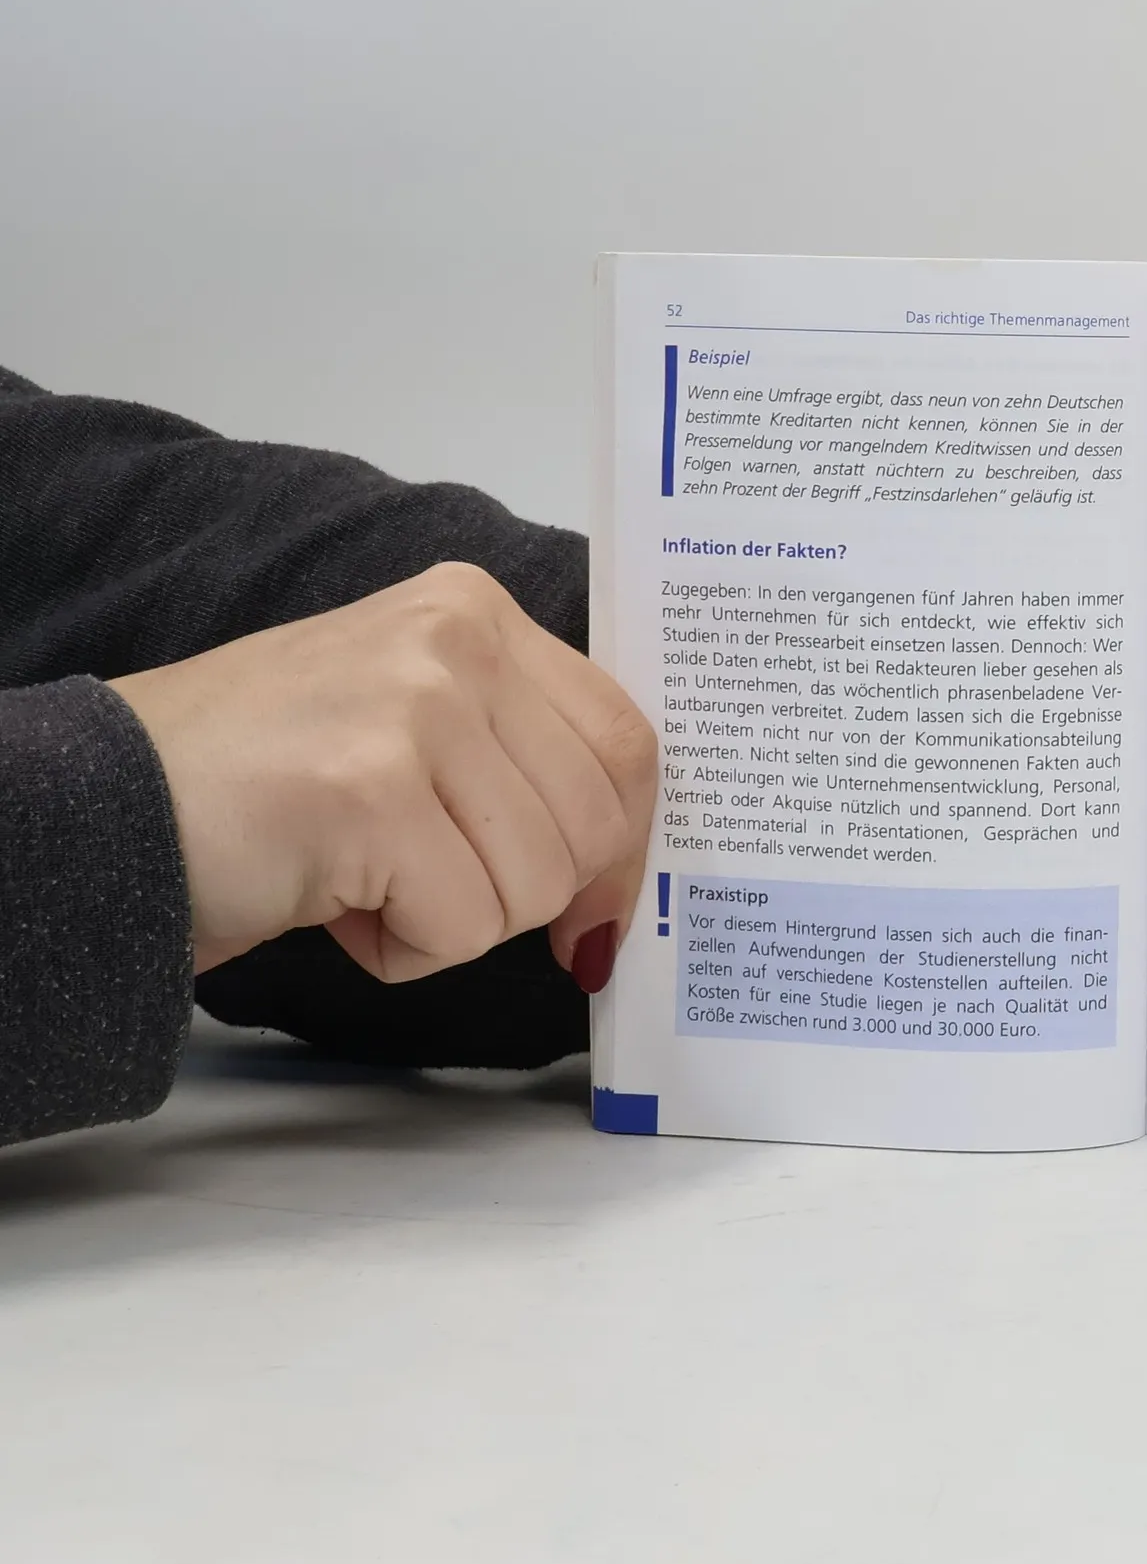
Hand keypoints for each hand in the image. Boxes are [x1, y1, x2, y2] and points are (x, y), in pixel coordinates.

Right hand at [109, 563, 655, 987]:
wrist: (104, 808)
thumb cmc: (264, 784)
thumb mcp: (416, 727)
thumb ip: (520, 763)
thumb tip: (617, 883)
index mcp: (475, 611)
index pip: (626, 740)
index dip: (624, 846)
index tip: (592, 910)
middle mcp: (455, 639)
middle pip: (595, 822)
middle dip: (528, 894)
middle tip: (436, 887)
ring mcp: (414, 707)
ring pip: (537, 883)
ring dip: (457, 922)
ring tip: (367, 881)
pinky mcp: (369, 790)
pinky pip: (463, 926)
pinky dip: (403, 951)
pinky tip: (334, 904)